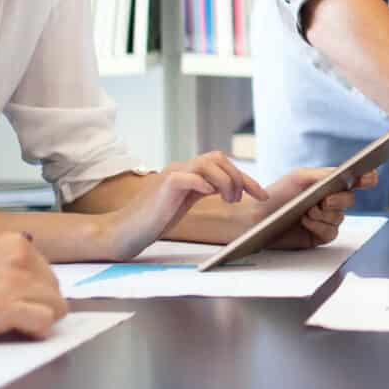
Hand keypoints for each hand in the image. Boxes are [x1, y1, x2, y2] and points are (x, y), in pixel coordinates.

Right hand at [0, 230, 67, 340]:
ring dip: (39, 320)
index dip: (34, 291)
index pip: (44, 271)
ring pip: (55, 306)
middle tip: (13, 319)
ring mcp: (15, 279)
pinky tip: (19, 334)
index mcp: (11, 240)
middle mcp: (19, 253)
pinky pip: (45, 321)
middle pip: (54, 289)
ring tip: (13, 328)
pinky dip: (36, 332)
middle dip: (39, 305)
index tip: (17, 303)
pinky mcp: (8, 306)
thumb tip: (14, 263)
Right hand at [94, 154, 269, 258]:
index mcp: (188, 173)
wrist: (125, 231)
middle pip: (218, 157)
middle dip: (239, 176)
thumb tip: (230, 190)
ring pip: (208, 163)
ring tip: (228, 200)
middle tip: (240, 199)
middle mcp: (181, 169)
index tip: (262, 195)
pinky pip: (189, 176)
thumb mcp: (185, 203)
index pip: (222, 165)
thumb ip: (203, 191)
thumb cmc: (154, 220)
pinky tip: (209, 196)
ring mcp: (172, 175)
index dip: (245, 177)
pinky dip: (204, 184)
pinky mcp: (164, 185)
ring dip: (226, 181)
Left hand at [209, 165, 371, 249]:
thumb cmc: (277, 194)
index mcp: (328, 185)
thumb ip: (325, 174)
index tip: (369, 177)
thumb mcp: (301, 177)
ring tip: (306, 212)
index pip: (355, 180)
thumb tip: (345, 175)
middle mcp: (330, 202)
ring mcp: (326, 220)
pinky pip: (331, 233)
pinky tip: (306, 223)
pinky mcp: (319, 237)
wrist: (258, 218)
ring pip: (340, 218)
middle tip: (324, 200)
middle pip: (350, 200)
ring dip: (323, 215)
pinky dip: (319, 227)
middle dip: (339, 200)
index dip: (367, 178)